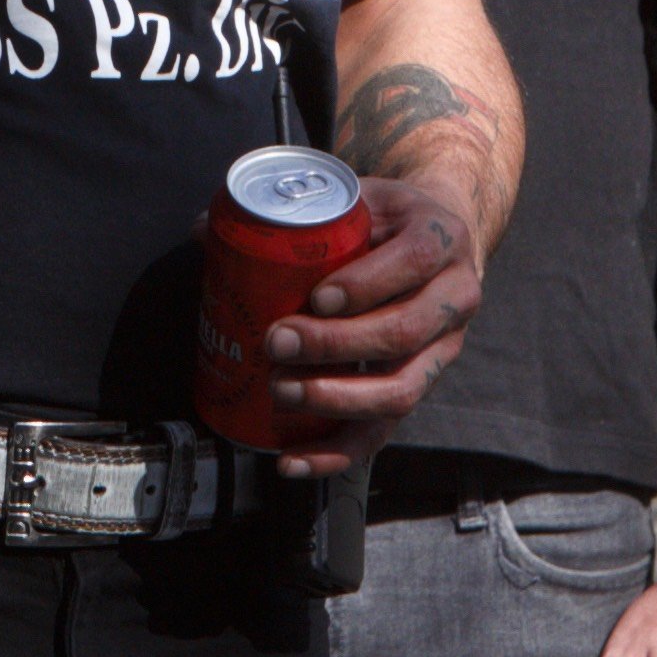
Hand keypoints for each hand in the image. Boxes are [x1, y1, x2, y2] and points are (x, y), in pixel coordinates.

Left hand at [257, 177, 487, 474]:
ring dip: (335, 399)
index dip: (366, 284)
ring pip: (400, 391)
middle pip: (403, 332)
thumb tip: (202, 229)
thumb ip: (293, 208)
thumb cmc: (387, 219)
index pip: (414, 262)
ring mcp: (442, 351)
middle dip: (335, 346)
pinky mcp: (418, 388)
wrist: (440, 240)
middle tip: (277, 343)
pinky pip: (382, 432)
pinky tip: (291, 460)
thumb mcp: (357, 197)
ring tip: (280, 392)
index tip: (315, 297)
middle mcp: (455, 299)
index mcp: (442, 239)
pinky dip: (336, 453)